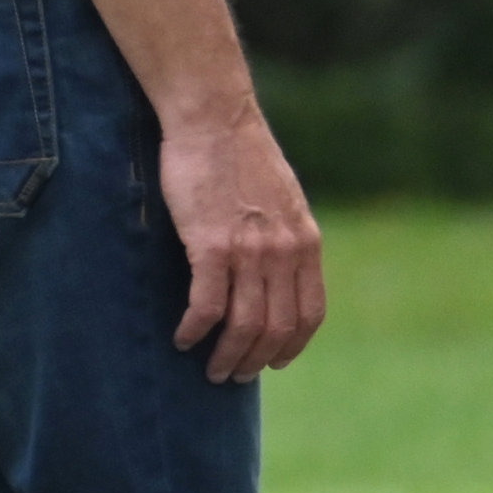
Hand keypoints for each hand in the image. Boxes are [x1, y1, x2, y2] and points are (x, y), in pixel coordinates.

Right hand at [155, 99, 325, 381]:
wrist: (212, 117)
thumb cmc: (240, 155)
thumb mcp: (283, 199)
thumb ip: (286, 238)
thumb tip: (278, 276)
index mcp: (305, 242)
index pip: (309, 315)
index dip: (291, 348)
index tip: (273, 363)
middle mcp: (283, 252)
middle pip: (275, 329)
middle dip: (254, 361)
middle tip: (233, 375)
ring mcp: (249, 250)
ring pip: (243, 326)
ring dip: (226, 357)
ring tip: (210, 369)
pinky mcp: (211, 245)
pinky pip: (207, 307)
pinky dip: (194, 331)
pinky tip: (183, 339)